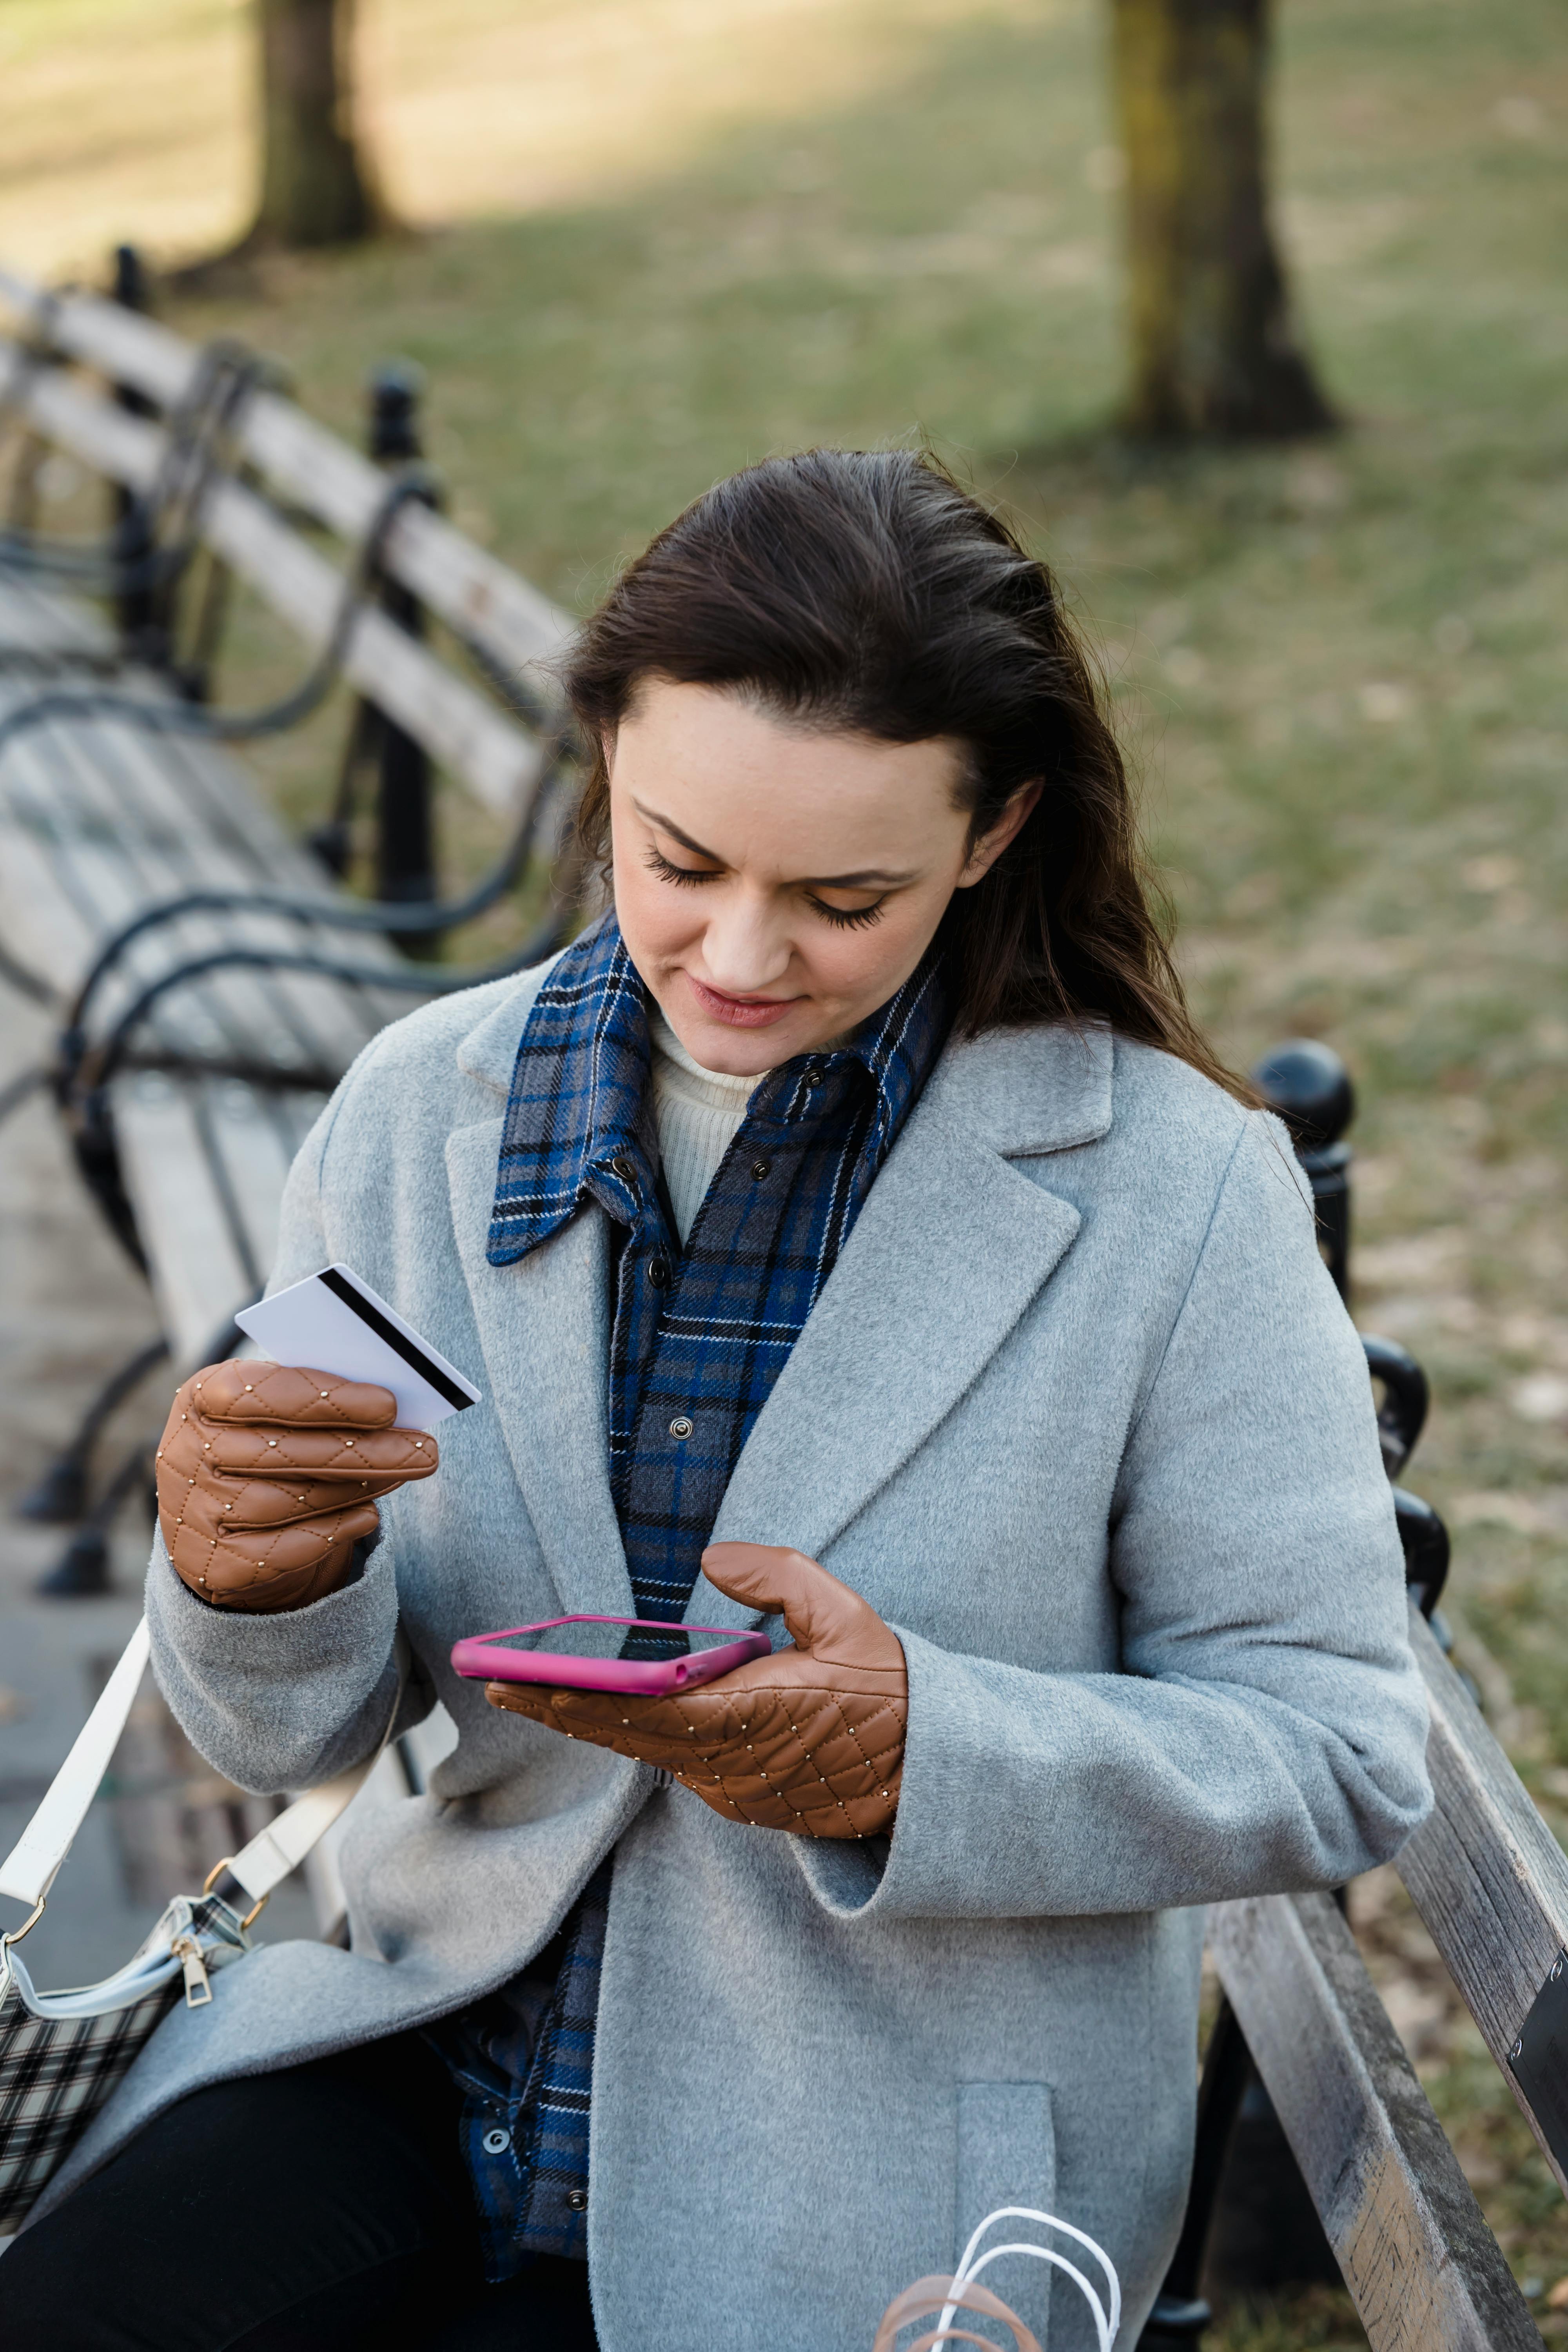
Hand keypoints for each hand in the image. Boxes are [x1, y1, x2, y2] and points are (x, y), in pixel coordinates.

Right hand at [156, 1360, 437, 1612]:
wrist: (218, 1521)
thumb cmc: (263, 1445)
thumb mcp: (275, 1411)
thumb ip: (316, 1400)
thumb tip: (388, 1407)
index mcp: (200, 1397)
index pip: (254, 1391)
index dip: (323, 1398)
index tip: (388, 1404)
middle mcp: (185, 1454)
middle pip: (280, 1453)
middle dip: (362, 1450)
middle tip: (426, 1450)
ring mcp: (192, 1514)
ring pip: (284, 1501)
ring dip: (354, 1487)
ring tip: (403, 1472)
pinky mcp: (211, 1566)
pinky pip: (279, 1552)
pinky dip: (330, 1533)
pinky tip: (368, 1516)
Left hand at [486, 1542, 906, 1838]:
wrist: (930, 1772)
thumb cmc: (888, 1689)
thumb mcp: (846, 1617)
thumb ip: (780, 1577)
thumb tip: (716, 1557)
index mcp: (754, 1716)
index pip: (652, 1711)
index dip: (590, 1700)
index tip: (537, 1684)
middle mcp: (734, 1764)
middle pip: (632, 1738)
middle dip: (563, 1710)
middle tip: (501, 1685)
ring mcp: (736, 1791)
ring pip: (650, 1755)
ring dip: (595, 1727)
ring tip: (536, 1695)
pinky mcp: (744, 1803)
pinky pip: (679, 1769)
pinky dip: (639, 1743)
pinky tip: (604, 1718)